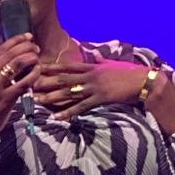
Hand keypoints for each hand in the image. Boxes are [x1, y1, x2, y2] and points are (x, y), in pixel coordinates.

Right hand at [0, 33, 40, 142]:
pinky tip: (37, 72)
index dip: (17, 40)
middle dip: (27, 47)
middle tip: (36, 48)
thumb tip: (10, 58)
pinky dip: (33, 74)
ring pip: (17, 64)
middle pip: (10, 53)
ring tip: (37, 58)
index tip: (28, 37)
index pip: (0, 49)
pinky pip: (24, 82)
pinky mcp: (5, 99)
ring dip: (31, 58)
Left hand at [34, 60, 162, 120]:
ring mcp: (95, 87)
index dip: (52, 67)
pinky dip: (68, 112)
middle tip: (30, 83)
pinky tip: (57, 117)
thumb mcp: (113, 65)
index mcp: (93, 67)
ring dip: (52, 97)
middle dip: (46, 81)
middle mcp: (91, 75)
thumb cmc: (130, 74)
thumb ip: (102, 62)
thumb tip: (97, 58)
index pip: (68, 67)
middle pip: (63, 78)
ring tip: (37, 100)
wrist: (144, 81)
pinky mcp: (100, 98)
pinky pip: (81, 107)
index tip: (38, 67)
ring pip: (69, 92)